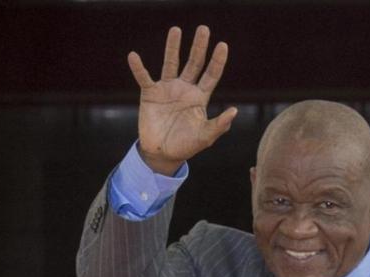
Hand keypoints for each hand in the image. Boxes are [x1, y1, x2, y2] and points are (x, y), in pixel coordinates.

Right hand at [128, 26, 237, 174]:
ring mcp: (167, 90)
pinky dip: (138, 68)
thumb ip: (219, 125)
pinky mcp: (150, 95)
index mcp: (200, 97)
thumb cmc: (186, 146)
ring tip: (176, 29)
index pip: (211, 74)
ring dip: (173, 47)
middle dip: (199, 47)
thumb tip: (234, 110)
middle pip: (194, 63)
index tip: (223, 45)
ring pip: (171, 63)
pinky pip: (144, 78)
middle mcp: (185, 89)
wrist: (163, 154)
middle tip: (204, 29)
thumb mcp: (206, 137)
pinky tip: (134, 56)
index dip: (217, 60)